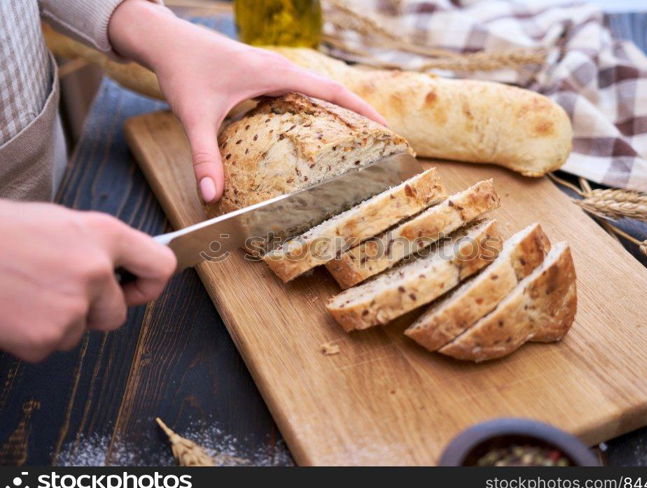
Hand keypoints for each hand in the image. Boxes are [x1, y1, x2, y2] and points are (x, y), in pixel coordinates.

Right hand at [0, 200, 174, 361]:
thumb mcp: (55, 221)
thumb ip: (94, 245)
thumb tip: (119, 265)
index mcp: (102, 234)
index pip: (160, 265)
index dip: (150, 283)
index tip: (138, 288)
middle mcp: (96, 270)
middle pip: (118, 313)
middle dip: (93, 311)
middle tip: (58, 293)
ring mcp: (72, 306)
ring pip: (79, 331)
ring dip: (57, 322)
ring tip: (23, 293)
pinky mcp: (46, 336)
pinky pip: (48, 346)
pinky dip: (30, 336)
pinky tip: (10, 310)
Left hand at [108, 0, 385, 202]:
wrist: (166, 40)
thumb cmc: (183, 71)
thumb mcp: (195, 116)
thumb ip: (204, 157)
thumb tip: (210, 196)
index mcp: (277, 74)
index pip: (333, 90)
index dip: (363, 110)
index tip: (387, 129)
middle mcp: (281, 70)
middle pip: (332, 91)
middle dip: (357, 115)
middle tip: (377, 144)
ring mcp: (273, 71)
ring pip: (316, 91)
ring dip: (336, 111)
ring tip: (353, 142)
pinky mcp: (262, 75)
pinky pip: (298, 92)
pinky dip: (313, 109)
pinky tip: (310, 131)